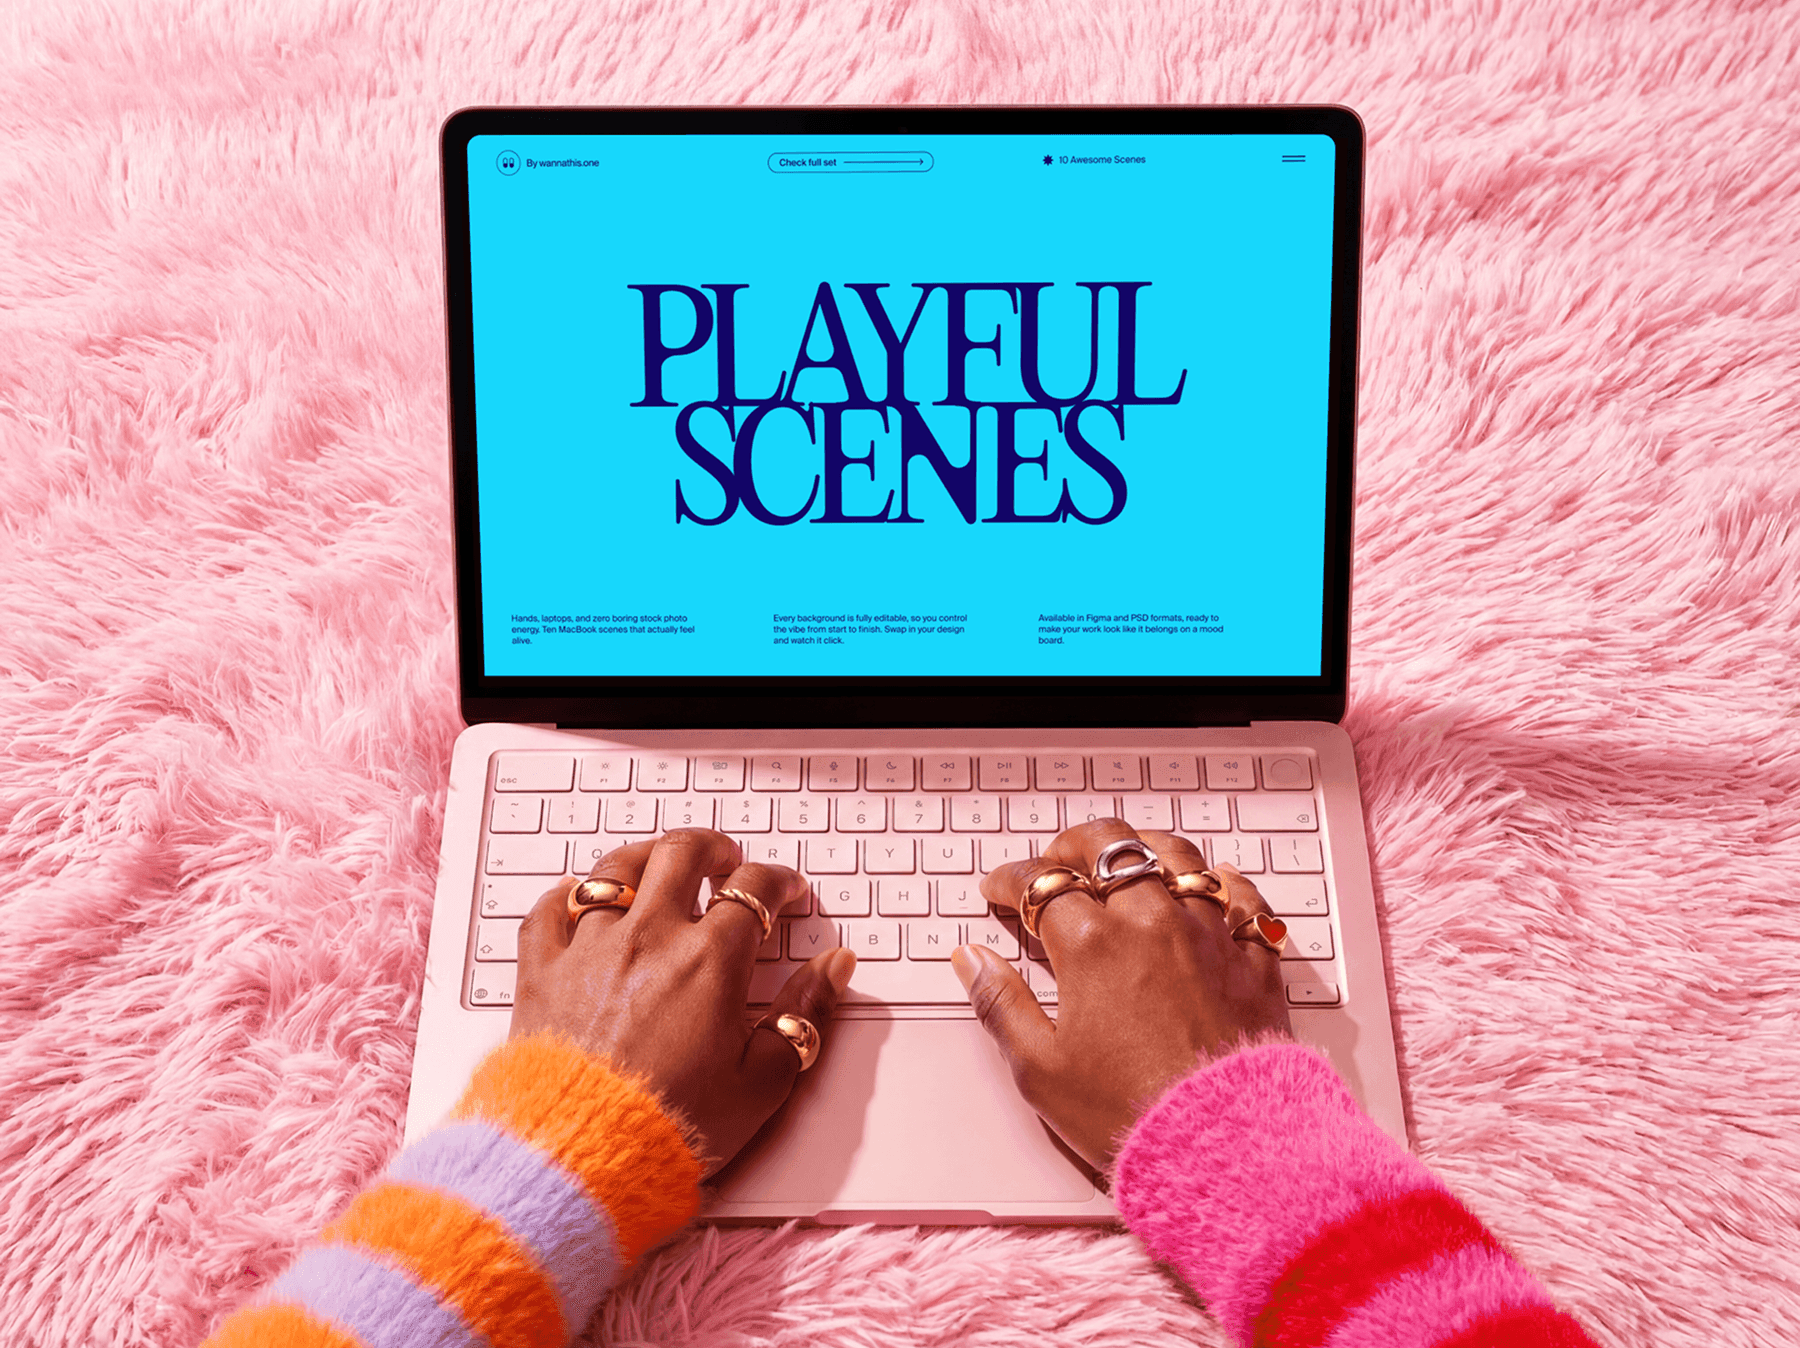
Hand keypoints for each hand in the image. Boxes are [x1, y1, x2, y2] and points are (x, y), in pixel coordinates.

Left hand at [510, 829, 855, 1177]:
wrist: (580, 1157)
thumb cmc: (671, 1127)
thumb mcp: (763, 1081)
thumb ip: (805, 1015)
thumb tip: (833, 969)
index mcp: (709, 961)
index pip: (754, 888)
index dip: (778, 881)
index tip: (785, 890)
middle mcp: (648, 939)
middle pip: (681, 854)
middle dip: (712, 847)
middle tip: (724, 858)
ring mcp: (590, 950)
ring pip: (615, 868)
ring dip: (645, 857)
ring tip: (658, 864)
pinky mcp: (541, 973)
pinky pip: (548, 910)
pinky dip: (565, 896)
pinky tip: (575, 897)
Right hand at [957, 820, 1292, 1169]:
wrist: (1225, 1147)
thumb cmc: (1129, 1114)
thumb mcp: (1041, 1069)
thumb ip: (1001, 1004)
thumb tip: (972, 961)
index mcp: (1092, 945)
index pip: (1039, 883)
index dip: (1010, 882)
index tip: (998, 891)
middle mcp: (1152, 923)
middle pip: (1109, 847)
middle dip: (1073, 845)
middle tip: (1056, 860)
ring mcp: (1208, 936)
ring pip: (1178, 857)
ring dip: (1144, 849)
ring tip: (1128, 858)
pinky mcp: (1253, 961)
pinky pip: (1245, 901)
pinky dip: (1227, 885)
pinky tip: (1219, 882)